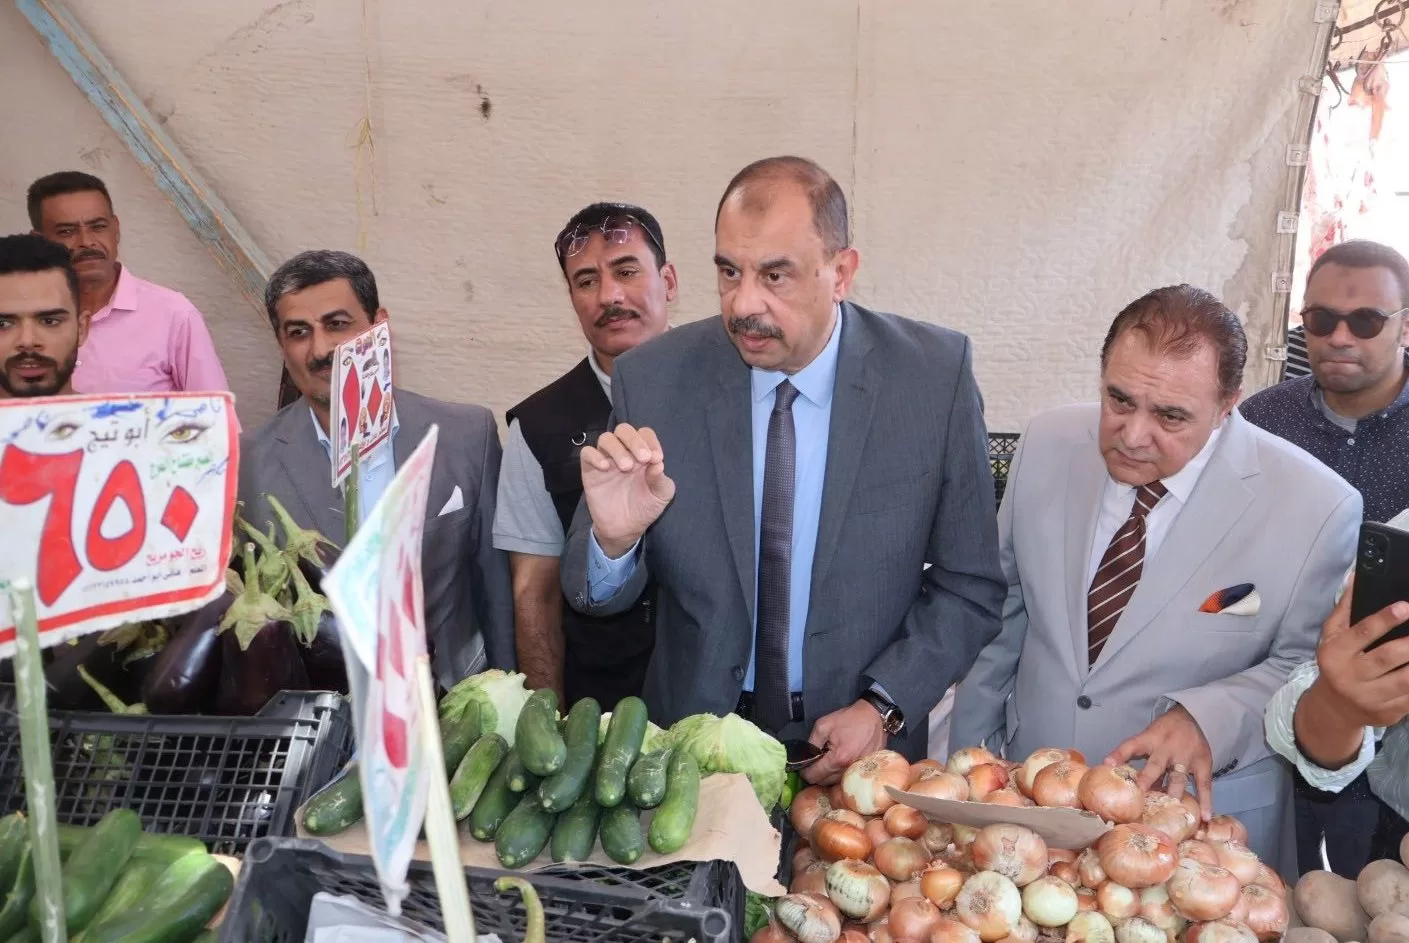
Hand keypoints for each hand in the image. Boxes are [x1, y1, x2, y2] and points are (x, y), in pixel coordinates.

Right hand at [580, 423, 675, 557]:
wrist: (625, 528)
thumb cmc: (645, 506)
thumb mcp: (661, 494)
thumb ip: (660, 478)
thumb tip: (658, 462)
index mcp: (642, 453)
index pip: (645, 434)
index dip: (651, 441)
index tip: (656, 458)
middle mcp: (624, 452)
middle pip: (624, 430)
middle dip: (634, 440)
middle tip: (643, 458)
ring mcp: (606, 459)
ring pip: (606, 438)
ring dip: (617, 449)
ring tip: (627, 467)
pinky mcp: (590, 470)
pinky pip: (587, 453)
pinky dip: (595, 456)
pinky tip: (605, 468)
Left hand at [801, 700, 886, 784]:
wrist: (874, 716)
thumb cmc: (849, 719)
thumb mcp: (823, 725)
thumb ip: (812, 743)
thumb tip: (805, 757)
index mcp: (837, 759)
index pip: (814, 776)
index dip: (805, 772)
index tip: (805, 766)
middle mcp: (848, 770)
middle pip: (824, 782)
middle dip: (816, 774)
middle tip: (817, 761)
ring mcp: (859, 773)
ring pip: (835, 783)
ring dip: (828, 775)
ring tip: (829, 761)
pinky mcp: (866, 772)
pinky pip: (847, 779)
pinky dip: (840, 774)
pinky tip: (840, 763)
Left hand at [1105, 704, 1213, 819]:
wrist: (1193, 718)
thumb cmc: (1164, 733)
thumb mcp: (1147, 738)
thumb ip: (1136, 757)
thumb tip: (1117, 777)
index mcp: (1149, 739)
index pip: (1130, 745)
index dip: (1118, 754)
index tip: (1107, 764)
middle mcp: (1167, 748)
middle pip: (1155, 765)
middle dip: (1147, 779)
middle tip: (1140, 794)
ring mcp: (1186, 757)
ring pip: (1178, 778)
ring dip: (1173, 794)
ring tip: (1170, 811)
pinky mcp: (1203, 764)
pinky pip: (1204, 784)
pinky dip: (1205, 800)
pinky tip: (1205, 816)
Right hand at [1312, 577, 1408, 728]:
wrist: (1334, 708)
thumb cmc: (1337, 663)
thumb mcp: (1332, 635)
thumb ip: (1345, 608)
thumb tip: (1357, 577)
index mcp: (1336, 654)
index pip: (1362, 633)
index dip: (1385, 619)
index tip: (1406, 607)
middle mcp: (1351, 677)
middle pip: (1388, 657)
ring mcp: (1370, 698)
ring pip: (1406, 681)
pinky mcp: (1387, 713)